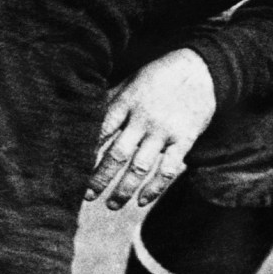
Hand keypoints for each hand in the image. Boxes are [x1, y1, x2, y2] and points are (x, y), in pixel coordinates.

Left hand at [86, 48, 215, 209]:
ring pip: (140, 167)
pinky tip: (142, 201)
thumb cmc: (157, 77)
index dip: (86, 154)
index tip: (73, 172)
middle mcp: (143, 118)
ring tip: (112, 204)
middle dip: (100, 178)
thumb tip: (82, 116)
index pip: (100, 132)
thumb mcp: (129, 82)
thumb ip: (109, 101)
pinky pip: (168, 169)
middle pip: (117, 154)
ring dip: (124, 189)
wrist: (199, 69)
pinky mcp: (184, 139)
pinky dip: (155, 188)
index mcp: (125, 102)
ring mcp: (164, 130)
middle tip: (88, 196)